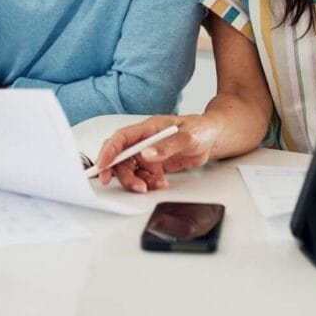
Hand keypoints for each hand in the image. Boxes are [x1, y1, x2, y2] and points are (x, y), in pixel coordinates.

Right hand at [94, 114, 218, 192]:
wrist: (211, 137)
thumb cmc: (200, 129)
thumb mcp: (188, 136)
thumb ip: (167, 146)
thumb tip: (146, 154)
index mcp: (148, 128)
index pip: (121, 138)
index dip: (109, 151)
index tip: (103, 166)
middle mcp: (143, 141)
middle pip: (121, 158)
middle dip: (123, 174)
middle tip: (136, 186)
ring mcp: (147, 153)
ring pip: (130, 170)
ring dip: (138, 181)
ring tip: (155, 184)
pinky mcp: (153, 165)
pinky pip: (142, 177)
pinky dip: (148, 183)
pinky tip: (161, 182)